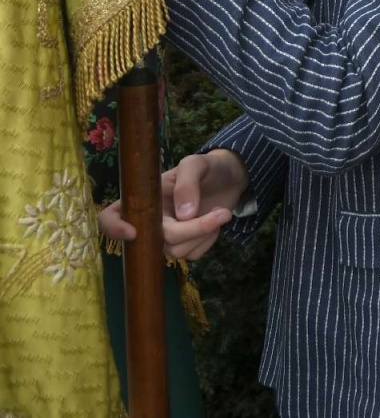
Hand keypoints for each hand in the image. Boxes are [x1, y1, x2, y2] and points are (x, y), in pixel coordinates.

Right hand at [98, 149, 247, 259]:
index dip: (114, 228)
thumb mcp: (195, 164)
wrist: (229, 177)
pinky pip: (192, 254)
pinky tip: (217, 222)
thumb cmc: (206, 167)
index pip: (110, 217)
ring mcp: (166, 235)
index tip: (133, 232)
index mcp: (142, 198)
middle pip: (160, 239)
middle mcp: (150, 220)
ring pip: (177, 250)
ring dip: (205, 233)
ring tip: (221, 212)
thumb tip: (184, 215)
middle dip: (193, 229)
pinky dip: (210, 240)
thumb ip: (187, 183)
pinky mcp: (185, 245)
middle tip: (223, 213)